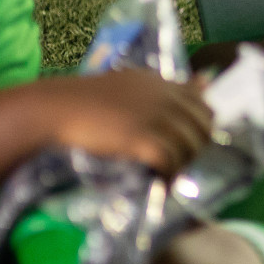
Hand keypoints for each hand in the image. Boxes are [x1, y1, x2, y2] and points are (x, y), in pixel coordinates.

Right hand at [43, 69, 213, 175]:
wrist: (58, 109)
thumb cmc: (90, 98)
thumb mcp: (133, 84)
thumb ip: (167, 87)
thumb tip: (205, 81)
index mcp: (163, 84)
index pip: (203, 105)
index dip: (200, 126)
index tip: (187, 141)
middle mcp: (165, 97)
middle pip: (201, 128)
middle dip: (194, 148)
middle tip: (176, 162)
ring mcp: (155, 117)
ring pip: (189, 146)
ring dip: (182, 164)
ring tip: (167, 173)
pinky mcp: (141, 137)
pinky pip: (169, 160)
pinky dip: (168, 174)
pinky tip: (160, 181)